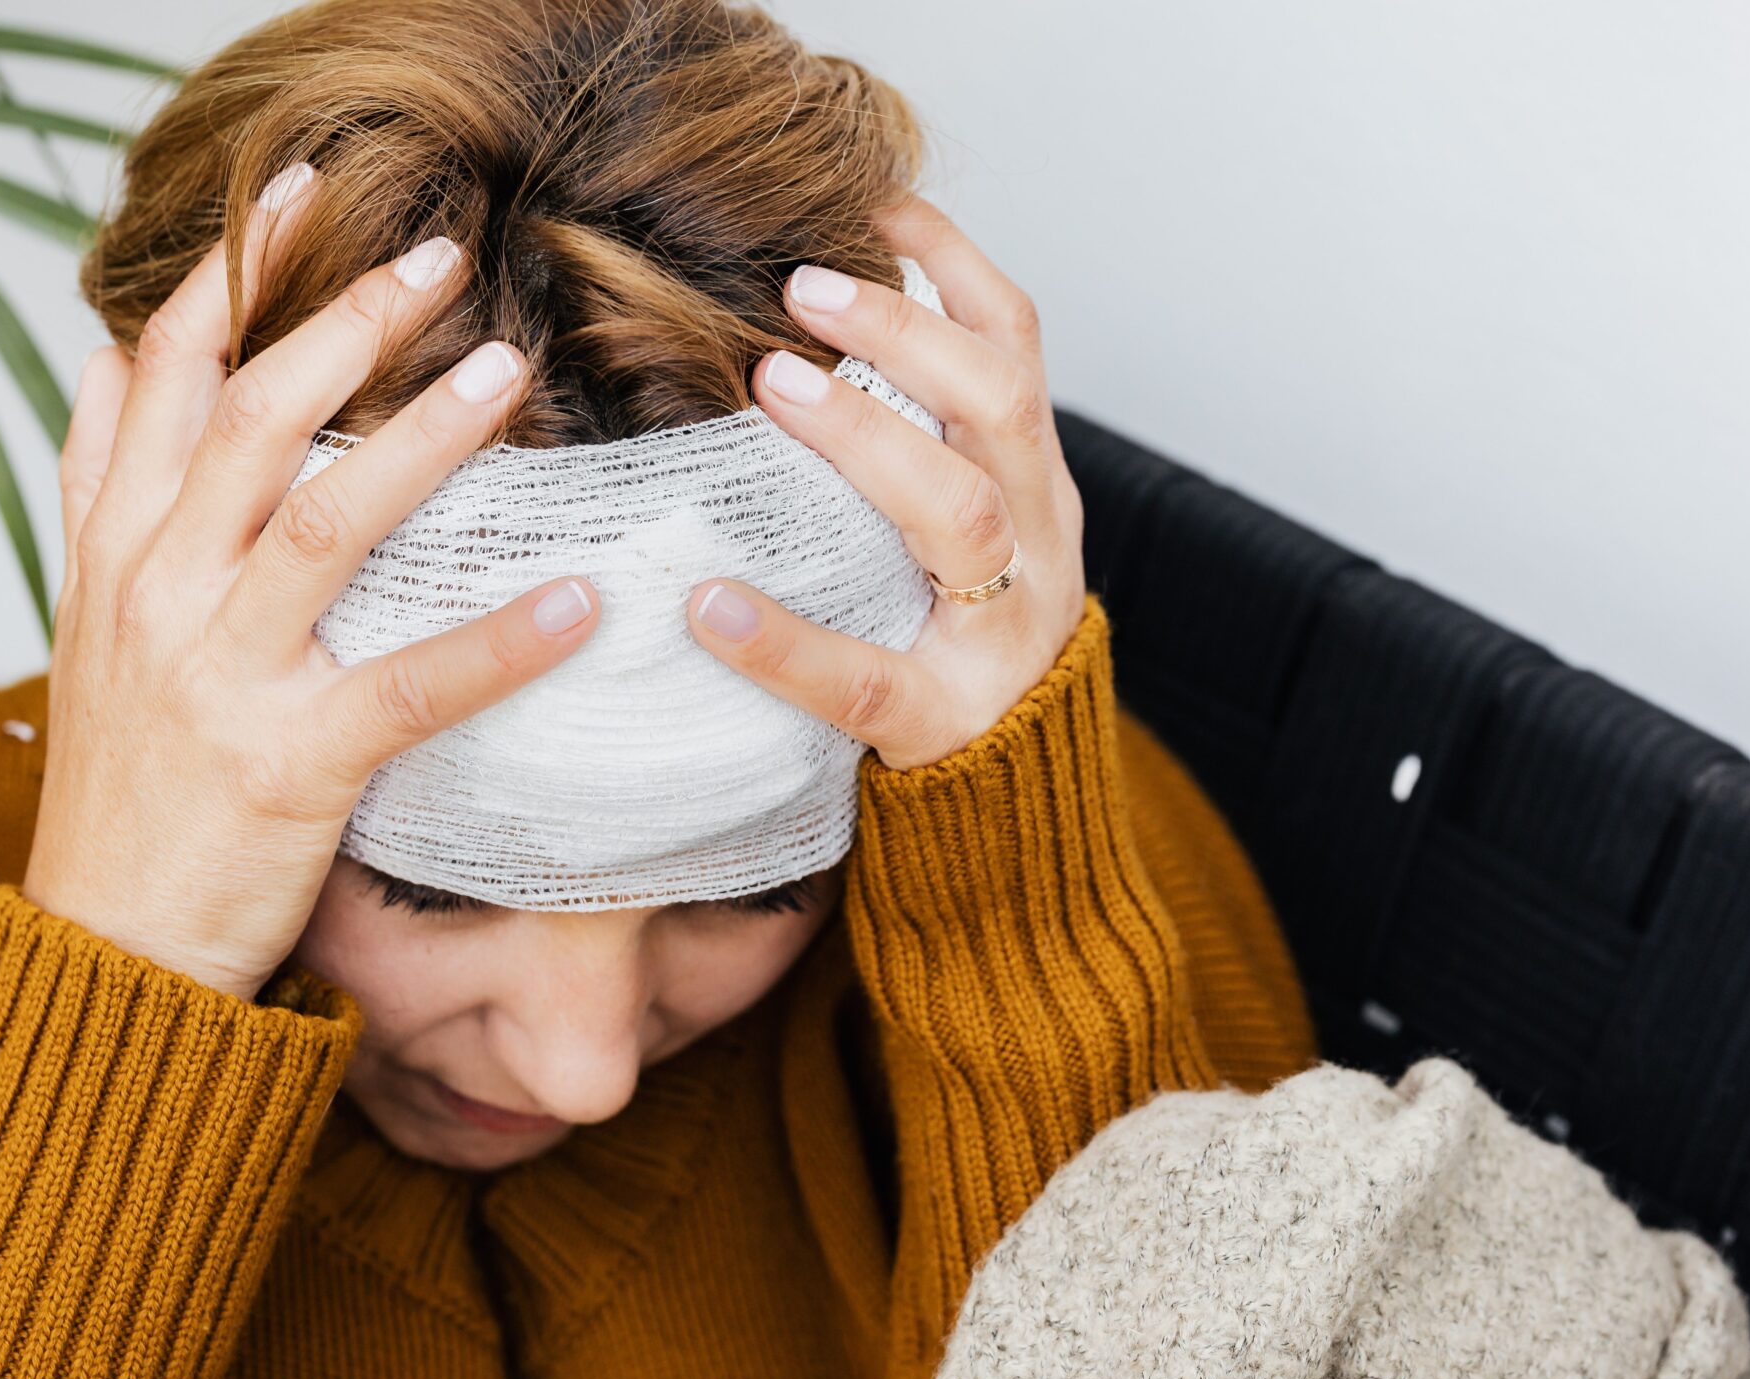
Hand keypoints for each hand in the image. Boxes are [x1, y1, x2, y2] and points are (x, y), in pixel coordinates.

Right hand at [23, 165, 600, 999]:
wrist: (104, 948)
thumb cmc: (124, 783)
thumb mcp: (85, 620)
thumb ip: (102, 491)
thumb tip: (108, 358)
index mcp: (112, 551)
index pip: (157, 377)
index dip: (230, 278)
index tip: (299, 194)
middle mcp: (153, 593)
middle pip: (248, 420)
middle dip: (342, 323)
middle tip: (439, 255)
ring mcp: (216, 677)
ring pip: (321, 522)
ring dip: (420, 439)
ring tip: (505, 368)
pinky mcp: (287, 765)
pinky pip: (410, 687)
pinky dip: (500, 642)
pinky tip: (581, 602)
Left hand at [683, 197, 1087, 769]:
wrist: (1019, 803)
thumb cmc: (956, 643)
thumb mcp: (962, 533)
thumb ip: (914, 450)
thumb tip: (787, 340)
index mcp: (1033, 484)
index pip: (1017, 348)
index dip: (954, 267)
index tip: (875, 204)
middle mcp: (1037, 542)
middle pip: (999, 406)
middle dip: (908, 332)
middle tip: (801, 287)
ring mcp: (1000, 631)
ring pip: (961, 515)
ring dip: (868, 436)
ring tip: (773, 384)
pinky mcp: (942, 720)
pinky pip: (865, 677)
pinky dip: (785, 639)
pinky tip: (711, 607)